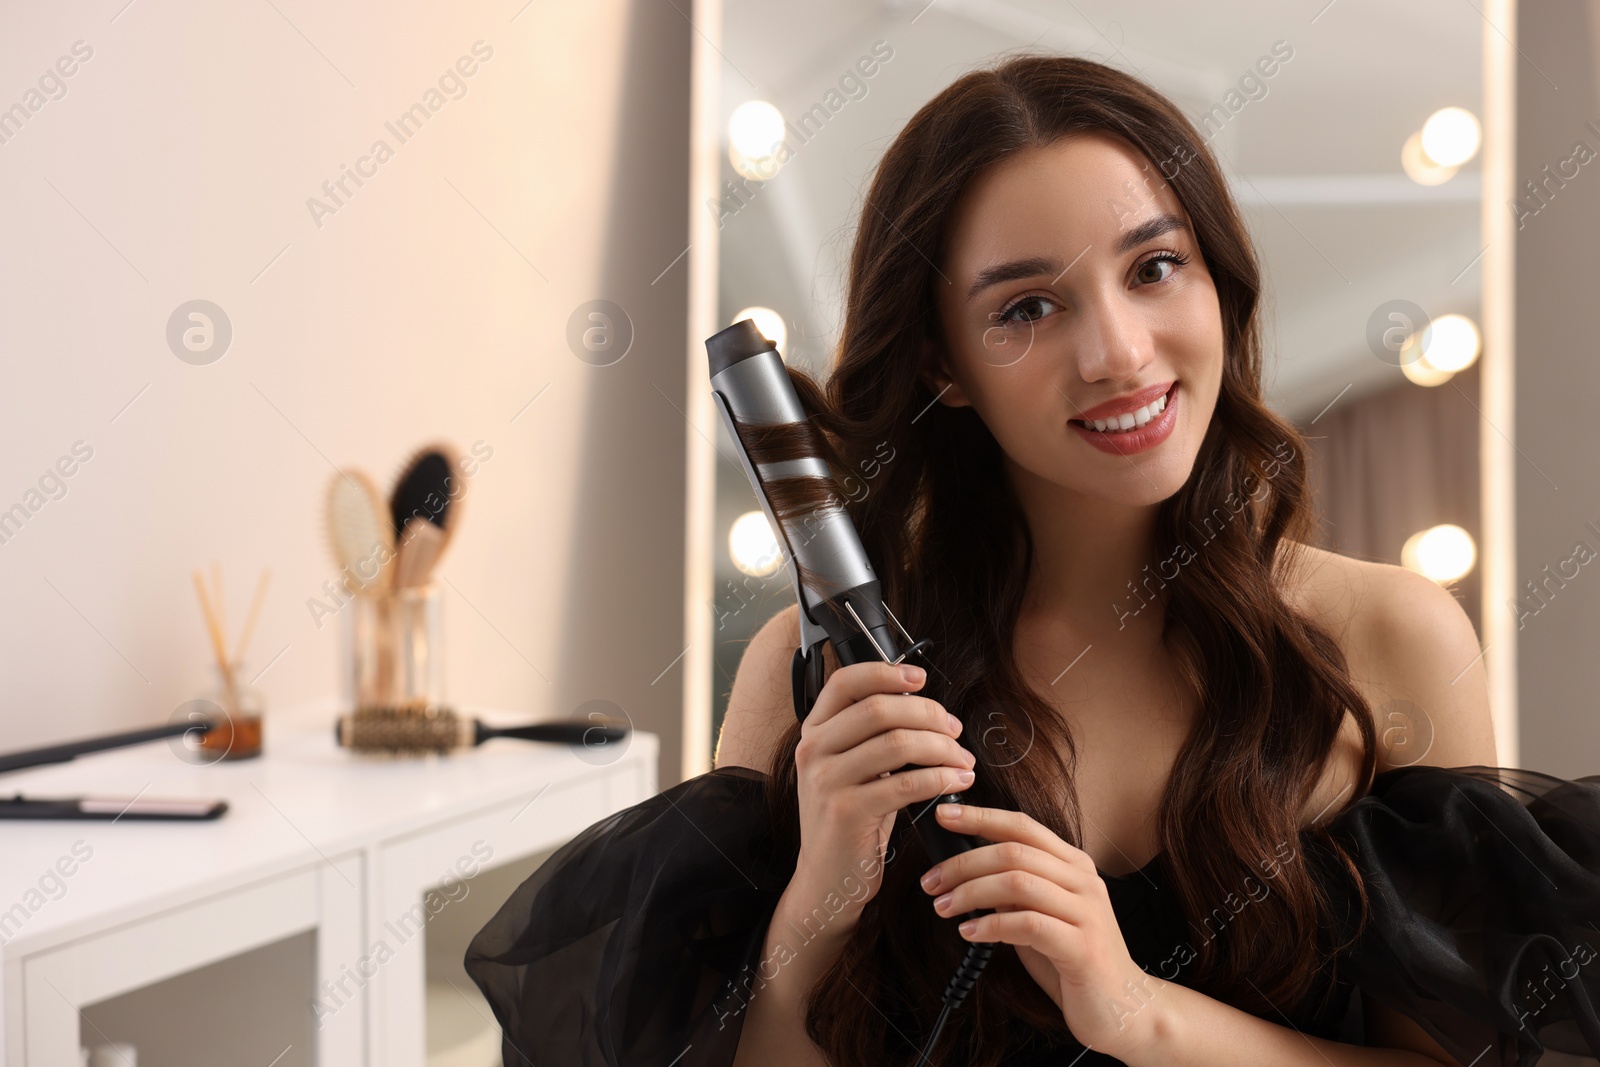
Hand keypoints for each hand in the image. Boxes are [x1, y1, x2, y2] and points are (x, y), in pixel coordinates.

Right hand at [789, 661, 975, 928]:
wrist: (827, 878)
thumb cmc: (850, 819)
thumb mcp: (851, 769)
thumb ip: (872, 735)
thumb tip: (923, 704)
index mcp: (814, 731)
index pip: (846, 682)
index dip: (886, 672)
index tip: (920, 679)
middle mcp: (813, 750)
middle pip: (880, 708)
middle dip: (929, 715)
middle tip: (955, 731)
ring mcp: (826, 781)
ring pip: (898, 743)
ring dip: (942, 748)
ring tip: (962, 760)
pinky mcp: (846, 812)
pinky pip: (907, 784)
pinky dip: (942, 779)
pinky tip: (959, 782)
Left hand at [918, 803, 1163, 1061]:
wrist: (1122, 1007)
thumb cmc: (1073, 959)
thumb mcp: (1040, 914)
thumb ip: (1014, 891)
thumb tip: (963, 871)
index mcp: (1073, 865)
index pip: (1023, 826)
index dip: (981, 817)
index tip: (943, 816)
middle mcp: (1083, 881)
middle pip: (1013, 852)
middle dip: (963, 863)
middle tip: (931, 881)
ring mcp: (1086, 912)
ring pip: (1018, 882)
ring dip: (971, 893)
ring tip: (943, 907)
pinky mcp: (1083, 947)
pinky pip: (1028, 924)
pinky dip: (992, 925)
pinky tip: (971, 933)